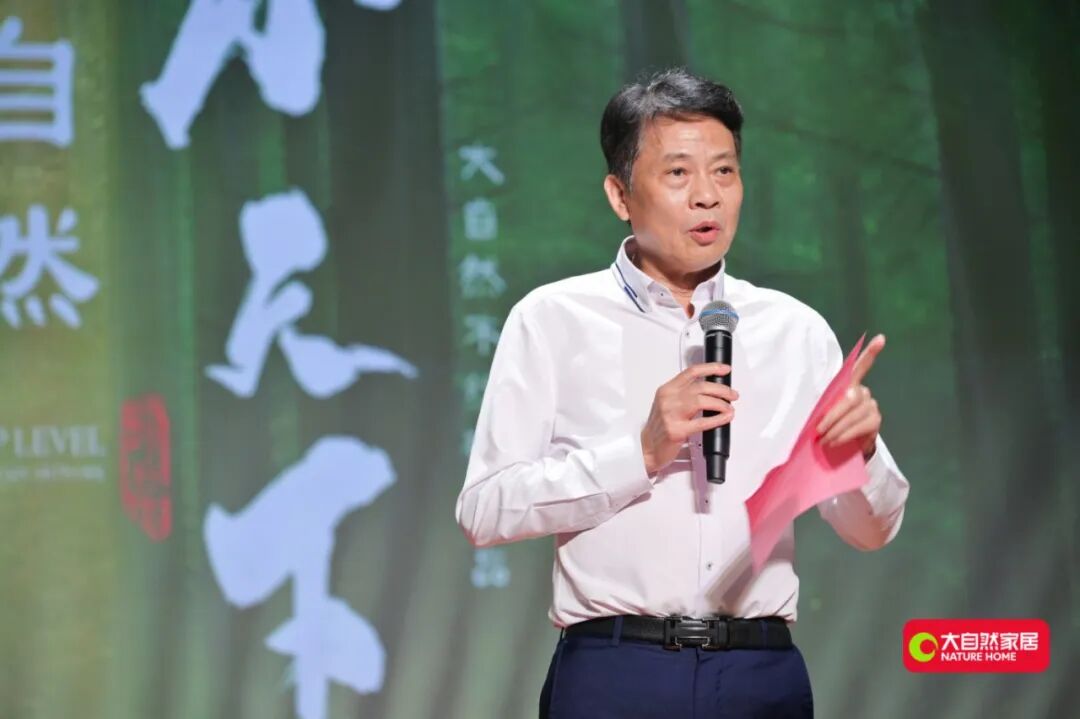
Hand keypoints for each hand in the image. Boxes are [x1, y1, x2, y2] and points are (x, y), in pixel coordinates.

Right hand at [640, 363, 738, 475]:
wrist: (646, 447)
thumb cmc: (659, 427)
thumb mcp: (667, 403)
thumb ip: (684, 394)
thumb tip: (710, 391)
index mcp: (667, 390)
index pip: (691, 372)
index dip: (711, 368)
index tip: (725, 369)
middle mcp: (668, 399)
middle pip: (701, 386)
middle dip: (722, 389)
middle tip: (732, 394)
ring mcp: (671, 414)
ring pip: (702, 400)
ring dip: (721, 403)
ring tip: (729, 407)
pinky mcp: (677, 430)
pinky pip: (703, 422)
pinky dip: (718, 418)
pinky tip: (725, 417)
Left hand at [815, 334, 885, 459]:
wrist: (843, 446)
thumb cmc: (827, 425)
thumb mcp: (821, 413)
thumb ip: (821, 407)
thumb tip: (812, 413)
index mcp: (848, 385)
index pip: (860, 366)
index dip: (870, 352)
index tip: (881, 338)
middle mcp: (863, 392)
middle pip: (850, 397)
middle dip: (832, 415)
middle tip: (818, 431)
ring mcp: (871, 406)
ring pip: (853, 414)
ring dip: (836, 429)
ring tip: (823, 440)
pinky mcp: (875, 421)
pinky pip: (860, 426)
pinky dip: (845, 435)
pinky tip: (835, 441)